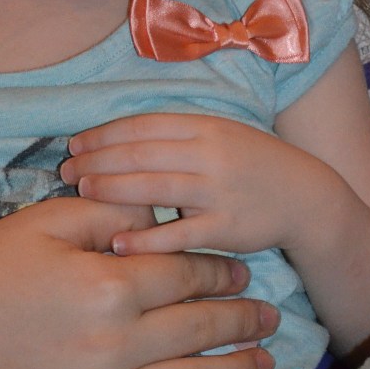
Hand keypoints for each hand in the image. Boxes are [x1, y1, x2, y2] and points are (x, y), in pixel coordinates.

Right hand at [0, 196, 277, 368]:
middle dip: (240, 320)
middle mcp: (112, 344)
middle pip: (197, 330)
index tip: (241, 269)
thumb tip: (162, 208)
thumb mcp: (46, 220)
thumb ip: (110, 209)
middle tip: (269, 316)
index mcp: (107, 284)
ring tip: (262, 363)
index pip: (184, 275)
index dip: (219, 270)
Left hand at [64, 114, 336, 256]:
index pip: (143, 126)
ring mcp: (218, 191)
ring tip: (82, 193)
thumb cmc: (251, 164)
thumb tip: (119, 140)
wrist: (303, 196)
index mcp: (204, 127)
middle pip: (142, 154)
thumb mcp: (219, 134)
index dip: (105, 134)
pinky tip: (118, 242)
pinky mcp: (226, 228)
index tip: (75, 144)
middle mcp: (209, 154)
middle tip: (66, 171)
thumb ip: (176, 136)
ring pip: (156, 188)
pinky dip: (147, 238)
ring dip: (114, 190)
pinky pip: (180, 234)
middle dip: (98, 162)